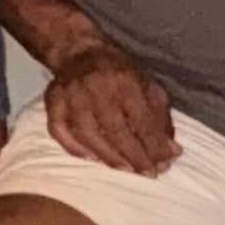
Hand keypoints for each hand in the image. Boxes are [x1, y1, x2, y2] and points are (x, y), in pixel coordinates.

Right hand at [40, 38, 175, 175]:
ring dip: (108, 156)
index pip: (141, 118)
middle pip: (114, 128)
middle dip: (133, 155)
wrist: (80, 51)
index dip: (153, 144)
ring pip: (87, 133)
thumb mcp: (148, 86)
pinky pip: (59, 130)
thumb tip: (171, 152)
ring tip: (125, 169)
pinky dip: (74, 147)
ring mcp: (70, 94)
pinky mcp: (53, 101)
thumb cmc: (120, 73)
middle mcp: (95, 86)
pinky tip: (92, 159)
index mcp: (124, 80)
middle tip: (147, 173)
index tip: (163, 164)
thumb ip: (160, 120)